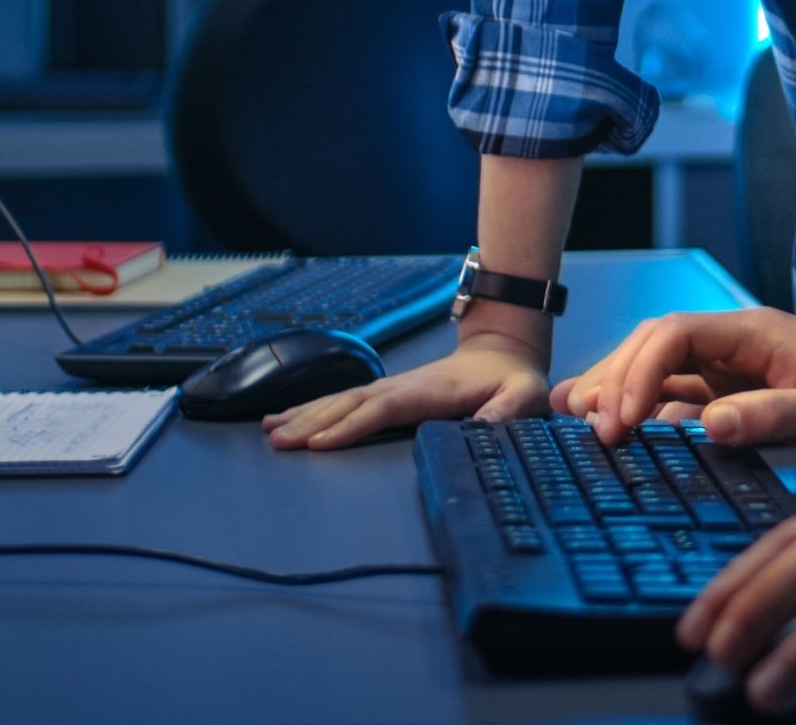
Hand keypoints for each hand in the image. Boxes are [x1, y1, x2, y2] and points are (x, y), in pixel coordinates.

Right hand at [260, 331, 545, 450]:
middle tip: (279, 442)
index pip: (383, 407)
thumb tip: (487, 428)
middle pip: (350, 404)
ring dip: (304, 416)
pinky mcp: (384, 394)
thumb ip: (509, 410)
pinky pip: (343, 402)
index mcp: (429, 391)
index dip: (351, 424)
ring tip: (270, 431)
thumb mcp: (524, 394)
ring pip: (340, 401)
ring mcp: (390, 388)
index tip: (319, 442)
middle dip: (313, 422)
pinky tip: (285, 419)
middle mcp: (401, 386)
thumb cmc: (512, 379)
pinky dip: (311, 410)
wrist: (501, 352)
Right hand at [549, 308, 795, 460]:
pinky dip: (640, 408)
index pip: (676, 333)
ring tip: (581, 422)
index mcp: (754, 332)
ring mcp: (729, 369)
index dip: (640, 369)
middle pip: (653, 345)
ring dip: (619, 390)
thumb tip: (709, 424)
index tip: (626, 417)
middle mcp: (733, 344)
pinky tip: (611, 426)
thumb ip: (771, 415)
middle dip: (617, 379)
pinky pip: (674, 396)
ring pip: (656, 368)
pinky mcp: (731, 395)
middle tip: (595, 430)